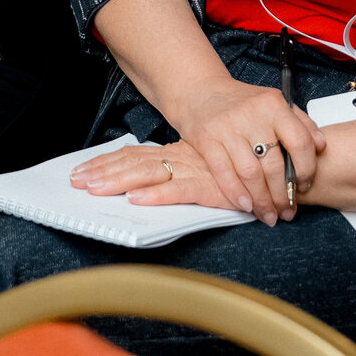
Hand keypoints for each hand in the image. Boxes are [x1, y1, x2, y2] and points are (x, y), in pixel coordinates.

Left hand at [70, 139, 273, 215]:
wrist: (281, 167)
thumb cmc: (243, 173)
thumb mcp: (206, 172)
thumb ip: (182, 177)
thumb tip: (148, 188)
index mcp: (178, 154)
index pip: (134, 156)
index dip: (106, 163)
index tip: (80, 170)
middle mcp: (182, 159)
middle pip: (133, 162)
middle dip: (101, 172)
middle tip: (74, 181)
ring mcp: (195, 171)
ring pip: (149, 174)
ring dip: (119, 181)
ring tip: (93, 188)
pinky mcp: (211, 187)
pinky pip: (180, 191)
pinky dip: (158, 195)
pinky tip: (138, 200)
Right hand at [157, 76, 323, 224]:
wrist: (202, 92)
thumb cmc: (244, 103)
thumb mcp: (275, 104)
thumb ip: (301, 123)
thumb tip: (322, 146)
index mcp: (273, 105)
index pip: (299, 142)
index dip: (306, 170)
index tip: (304, 186)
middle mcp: (251, 115)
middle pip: (274, 165)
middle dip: (283, 195)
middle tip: (287, 212)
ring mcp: (227, 128)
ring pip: (250, 174)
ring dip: (262, 201)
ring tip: (269, 216)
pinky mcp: (206, 140)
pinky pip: (224, 173)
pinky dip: (236, 194)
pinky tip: (247, 206)